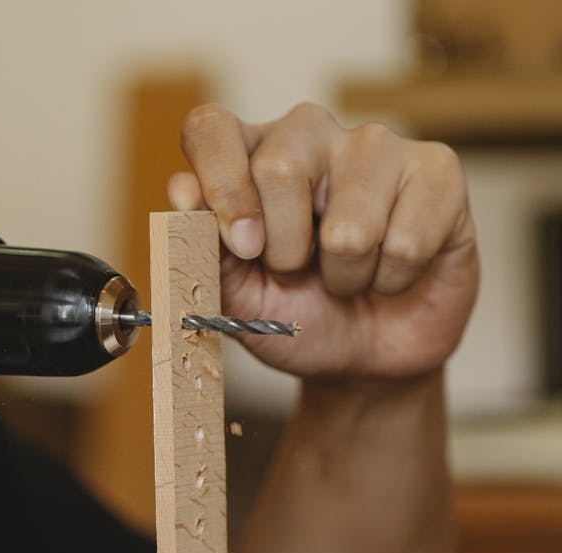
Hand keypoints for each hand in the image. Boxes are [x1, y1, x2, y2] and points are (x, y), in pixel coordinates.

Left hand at [170, 103, 478, 378]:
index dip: (220, 186)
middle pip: (279, 167)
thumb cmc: (295, 314)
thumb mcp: (233, 295)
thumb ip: (201, 244)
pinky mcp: (437, 170)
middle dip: (284, 251)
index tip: (240, 246)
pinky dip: (393, 279)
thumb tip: (182, 191)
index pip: (210, 128)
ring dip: (344, 274)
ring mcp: (376, 145)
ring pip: (348, 223)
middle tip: (297, 272)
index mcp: (246, 153)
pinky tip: (393, 271)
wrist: (363, 356)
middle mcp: (307, 134)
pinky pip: (407, 241)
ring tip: (349, 273)